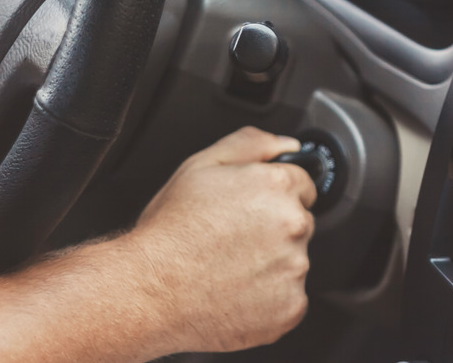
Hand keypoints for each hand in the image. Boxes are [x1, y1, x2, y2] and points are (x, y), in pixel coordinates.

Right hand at [129, 127, 317, 352]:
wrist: (149, 292)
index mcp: (276, 187)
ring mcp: (294, 269)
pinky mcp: (290, 307)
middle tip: (232, 240)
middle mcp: (292, 226)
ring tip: (229, 267)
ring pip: (293, 262)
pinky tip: (236, 292)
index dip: (273, 196)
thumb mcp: (200, 166)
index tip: (252, 210)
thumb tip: (288, 145)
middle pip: (299, 223)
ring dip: (271, 265)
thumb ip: (251, 144)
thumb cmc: (170, 232)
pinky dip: (268, 299)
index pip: (303, 185)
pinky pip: (288, 299)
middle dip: (273, 230)